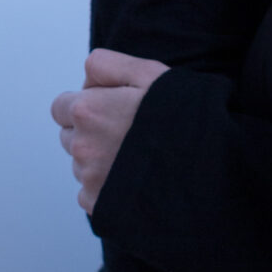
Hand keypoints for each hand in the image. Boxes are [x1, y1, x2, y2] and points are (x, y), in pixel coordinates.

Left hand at [50, 49, 168, 212]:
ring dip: (100, 161)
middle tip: (129, 133)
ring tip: (139, 158)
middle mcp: (82, 146)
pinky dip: (107, 188)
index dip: (86, 105)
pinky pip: (91, 194)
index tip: (112, 110)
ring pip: (82, 166)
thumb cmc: (184, 118)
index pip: (61, 106)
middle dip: (91, 133)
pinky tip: (137, 180)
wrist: (210, 171)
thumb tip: (85, 74)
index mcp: (87, 110)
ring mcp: (90, 180)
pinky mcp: (100, 207)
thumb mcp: (151, 74)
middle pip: (69, 137)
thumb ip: (109, 64)